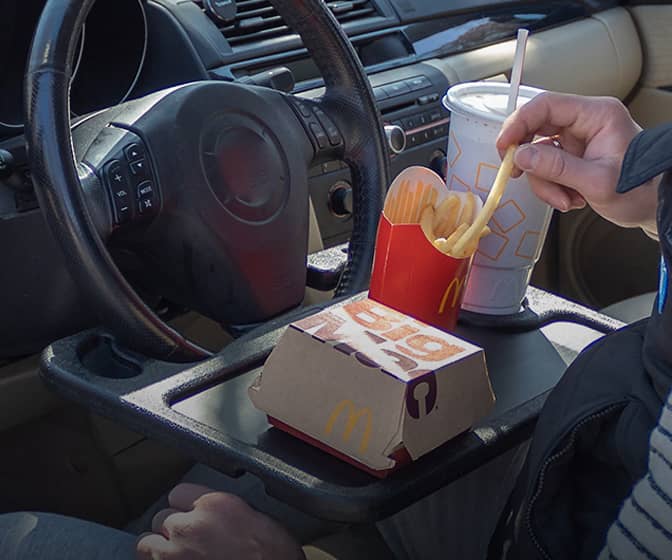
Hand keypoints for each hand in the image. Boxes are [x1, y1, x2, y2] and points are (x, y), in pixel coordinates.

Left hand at [136, 484, 305, 559]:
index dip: (184, 507)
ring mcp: (177, 553)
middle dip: (172, 530)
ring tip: (176, 556)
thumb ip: (223, 510)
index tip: (190, 515)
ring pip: (147, 544)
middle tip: (188, 542)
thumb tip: (212, 516)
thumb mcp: (253, 516)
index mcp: (214, 504)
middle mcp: (191, 525)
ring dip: (159, 549)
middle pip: (162, 518)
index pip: (178, 493)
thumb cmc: (272, 553)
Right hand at [497, 92, 657, 232]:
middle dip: (528, 159)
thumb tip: (521, 157)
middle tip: (517, 175)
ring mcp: (577, 140)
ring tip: (565, 199)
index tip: (504, 147)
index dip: (519, 123)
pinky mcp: (572, 157)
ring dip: (544, 181)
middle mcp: (585, 122)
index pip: (546, 106)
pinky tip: (570, 198)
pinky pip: (546, 167)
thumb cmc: (639, 190)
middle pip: (536, 129)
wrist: (655, 206)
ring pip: (538, 154)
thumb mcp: (597, 182)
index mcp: (597, 115)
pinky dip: (550, 187)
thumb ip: (557, 168)